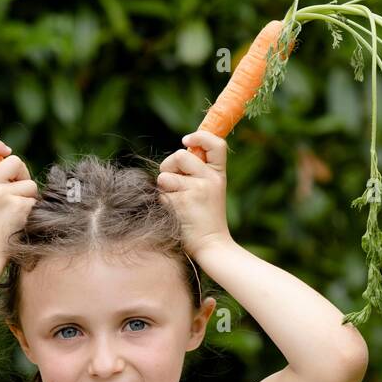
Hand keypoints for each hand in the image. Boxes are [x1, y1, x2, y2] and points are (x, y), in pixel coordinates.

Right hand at [0, 137, 38, 258]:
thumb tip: (6, 154)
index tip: (5, 150)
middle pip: (15, 161)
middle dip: (21, 174)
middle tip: (15, 190)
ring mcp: (1, 195)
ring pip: (29, 182)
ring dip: (28, 195)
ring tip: (15, 210)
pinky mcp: (17, 206)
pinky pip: (34, 199)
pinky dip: (31, 209)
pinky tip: (20, 220)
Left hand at [156, 129, 233, 258]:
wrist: (212, 245)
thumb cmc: (206, 219)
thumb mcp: (211, 191)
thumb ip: (198, 172)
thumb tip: (179, 154)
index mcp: (219, 174)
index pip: (215, 143)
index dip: (199, 136)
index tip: (185, 141)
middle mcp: (210, 178)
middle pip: (180, 155)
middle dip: (169, 166)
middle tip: (172, 182)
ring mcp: (198, 189)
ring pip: (165, 175)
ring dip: (164, 188)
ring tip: (176, 202)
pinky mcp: (183, 202)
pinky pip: (162, 194)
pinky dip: (164, 203)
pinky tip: (176, 214)